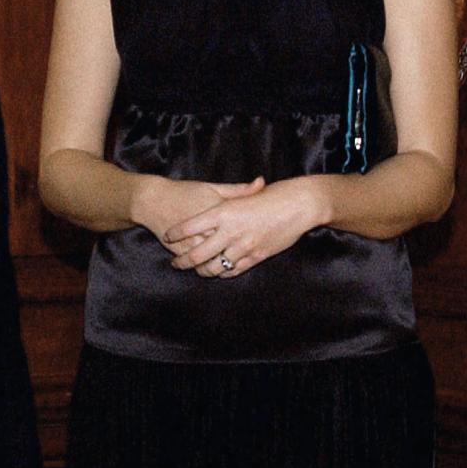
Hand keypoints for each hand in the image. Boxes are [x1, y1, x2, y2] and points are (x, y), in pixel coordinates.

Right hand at [134, 175, 265, 255]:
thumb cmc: (184, 192)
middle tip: (250, 256)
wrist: (153, 201)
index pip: (242, 228)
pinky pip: (197, 264)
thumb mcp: (212, 187)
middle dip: (240, 253)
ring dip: (223, 265)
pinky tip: (213, 269)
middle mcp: (206, 228)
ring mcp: (192, 241)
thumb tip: (262, 183)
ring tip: (232, 265)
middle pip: (229, 247)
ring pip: (213, 259)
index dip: (253, 235)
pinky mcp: (180, 250)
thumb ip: (238, 190)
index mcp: (217, 211)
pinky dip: (205, 267)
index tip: (261, 238)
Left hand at [164, 177, 318, 277]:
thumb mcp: (243, 195)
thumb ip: (225, 201)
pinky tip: (218, 272)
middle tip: (176, 263)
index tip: (168, 236)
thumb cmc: (272, 195)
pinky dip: (223, 273)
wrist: (299, 205)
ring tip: (195, 270)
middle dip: (183, 261)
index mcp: (223, 212)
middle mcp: (230, 231)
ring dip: (202, 271)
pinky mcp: (257, 256)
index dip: (175, 233)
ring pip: (215, 266)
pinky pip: (234, 270)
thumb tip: (208, 206)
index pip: (190, 226)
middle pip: (197, 254)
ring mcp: (243, 246)